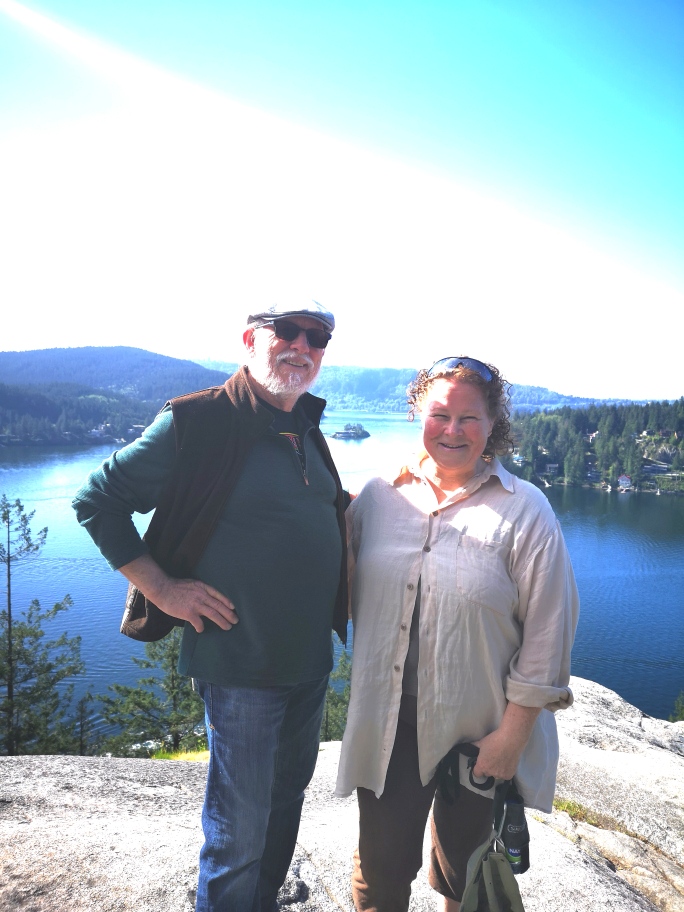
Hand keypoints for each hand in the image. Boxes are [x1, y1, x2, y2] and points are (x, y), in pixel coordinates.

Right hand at [119, 554, 237, 633]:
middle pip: (219, 606)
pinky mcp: (189, 613)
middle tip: (235, 621)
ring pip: (213, 614)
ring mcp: (196, 604)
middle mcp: (201, 595)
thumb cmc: (175, 587)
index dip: (227, 602)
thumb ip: (200, 590)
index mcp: (202, 587)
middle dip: (229, 614)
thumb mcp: (191, 584)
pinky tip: (201, 630)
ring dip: (222, 621)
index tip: (233, 608)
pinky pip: (199, 623)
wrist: (162, 588)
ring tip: (228, 627)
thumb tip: (207, 599)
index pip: (218, 595)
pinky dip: (201, 627)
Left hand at [472, 728, 523, 780]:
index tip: (481, 764)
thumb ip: (475, 747)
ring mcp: (501, 775)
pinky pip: (505, 775)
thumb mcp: (482, 742)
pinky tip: (507, 762)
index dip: (478, 768)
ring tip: (501, 760)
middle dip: (489, 768)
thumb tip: (470, 746)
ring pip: (497, 775)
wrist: (511, 739)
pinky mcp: (509, 775)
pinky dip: (506, 770)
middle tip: (493, 759)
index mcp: (482, 766)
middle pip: (487, 773)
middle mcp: (491, 773)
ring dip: (497, 770)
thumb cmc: (494, 739)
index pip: (477, 773)